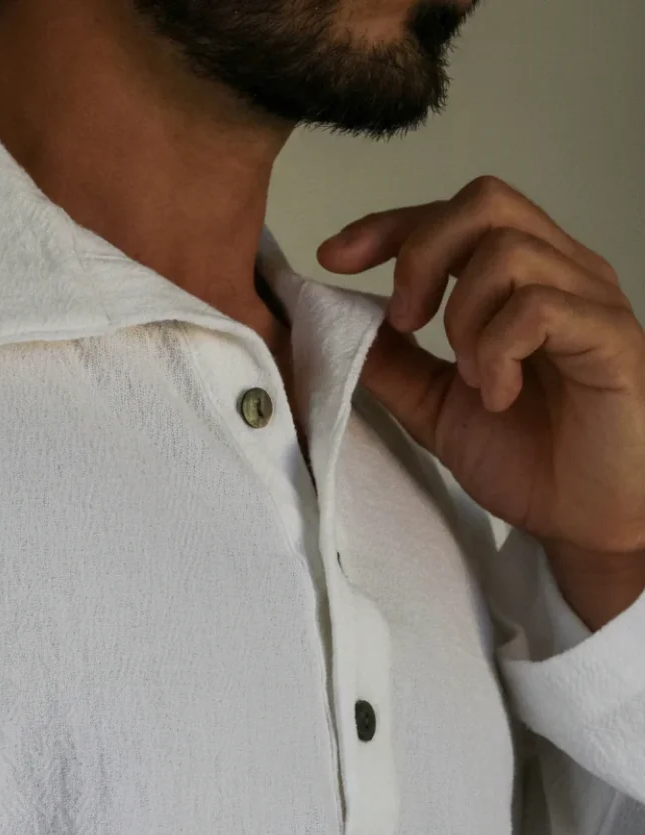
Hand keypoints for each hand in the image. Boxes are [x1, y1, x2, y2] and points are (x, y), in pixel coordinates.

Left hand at [317, 176, 644, 565]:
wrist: (586, 522)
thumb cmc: (530, 461)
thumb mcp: (436, 408)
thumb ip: (392, 363)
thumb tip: (334, 320)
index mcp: (520, 280)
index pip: (454, 214)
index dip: (388, 226)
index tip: (333, 258)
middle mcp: (560, 273)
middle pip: (484, 202)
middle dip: (421, 254)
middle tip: (405, 323)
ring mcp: (590, 301)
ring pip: (508, 250)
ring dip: (464, 316)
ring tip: (468, 377)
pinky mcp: (611, 338)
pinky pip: (540, 308)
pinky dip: (499, 351)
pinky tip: (499, 395)